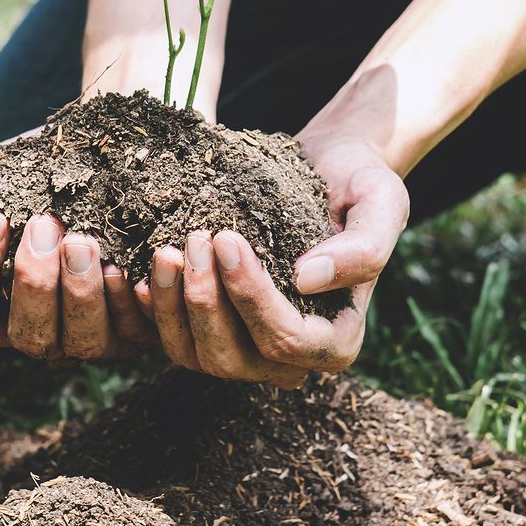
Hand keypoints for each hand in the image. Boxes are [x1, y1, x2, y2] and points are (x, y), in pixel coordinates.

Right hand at [0, 138, 156, 359]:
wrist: (102, 156)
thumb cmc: (32, 174)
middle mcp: (39, 333)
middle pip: (27, 334)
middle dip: (34, 280)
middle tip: (44, 223)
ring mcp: (87, 338)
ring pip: (80, 341)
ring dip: (80, 292)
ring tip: (81, 240)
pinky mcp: (134, 332)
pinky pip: (132, 330)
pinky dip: (127, 300)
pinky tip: (122, 264)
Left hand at [133, 127, 408, 386]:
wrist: (327, 165)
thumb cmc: (361, 182)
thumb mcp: (382, 202)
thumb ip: (362, 248)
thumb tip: (307, 280)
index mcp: (338, 339)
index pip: (287, 342)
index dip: (252, 298)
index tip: (227, 238)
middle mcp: (293, 356)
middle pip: (235, 360)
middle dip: (206, 303)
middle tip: (192, 240)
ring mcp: (249, 347)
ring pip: (197, 357)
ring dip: (174, 307)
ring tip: (165, 250)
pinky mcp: (216, 326)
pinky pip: (176, 339)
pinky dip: (155, 311)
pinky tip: (143, 273)